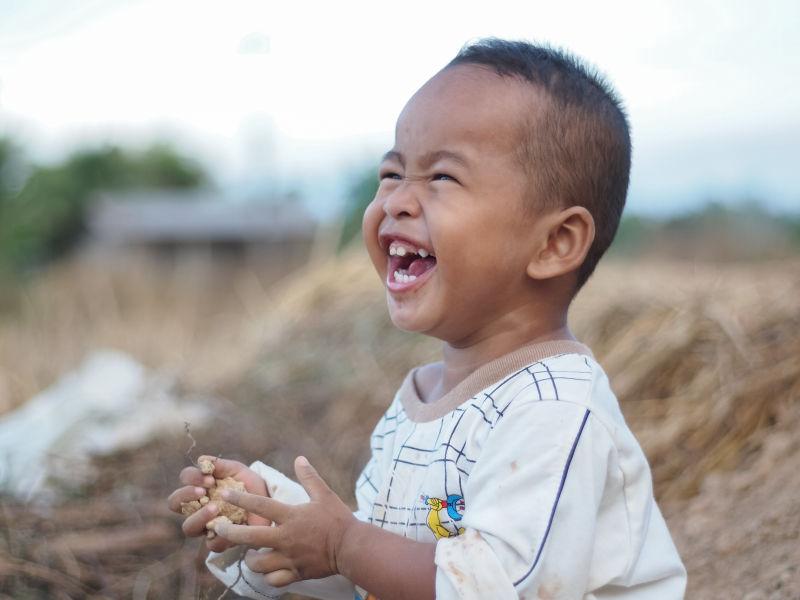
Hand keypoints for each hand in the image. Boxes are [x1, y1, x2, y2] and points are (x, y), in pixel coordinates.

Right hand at [167, 455, 270, 552]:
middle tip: (202, 491)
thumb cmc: (249, 485)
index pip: (184, 479)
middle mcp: (197, 507)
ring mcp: (206, 525)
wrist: (270, 503)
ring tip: (215, 508)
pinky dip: (219, 535)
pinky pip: (212, 544)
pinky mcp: (221, 540)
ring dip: (199, 517)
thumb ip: (220, 465)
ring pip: (188, 527)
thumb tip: (202, 461)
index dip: (192, 478)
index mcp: (200, 487)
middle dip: (184, 495)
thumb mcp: (237, 471)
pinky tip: (230, 525)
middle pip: (174, 503)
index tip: (210, 478)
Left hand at [213, 456, 357, 585]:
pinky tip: (267, 570)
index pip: (261, 504)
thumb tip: (299, 458)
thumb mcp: (325, 494)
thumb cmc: (338, 519)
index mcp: (291, 516)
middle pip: (250, 537)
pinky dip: (267, 576)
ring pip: (258, 563)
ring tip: (250, 553)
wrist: (352, 548)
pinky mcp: (296, 573)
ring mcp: (289, 558)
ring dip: (249, 558)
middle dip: (230, 532)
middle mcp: (286, 538)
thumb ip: (309, 477)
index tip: (224, 493)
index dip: (241, 498)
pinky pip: (273, 579)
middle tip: (218, 529)